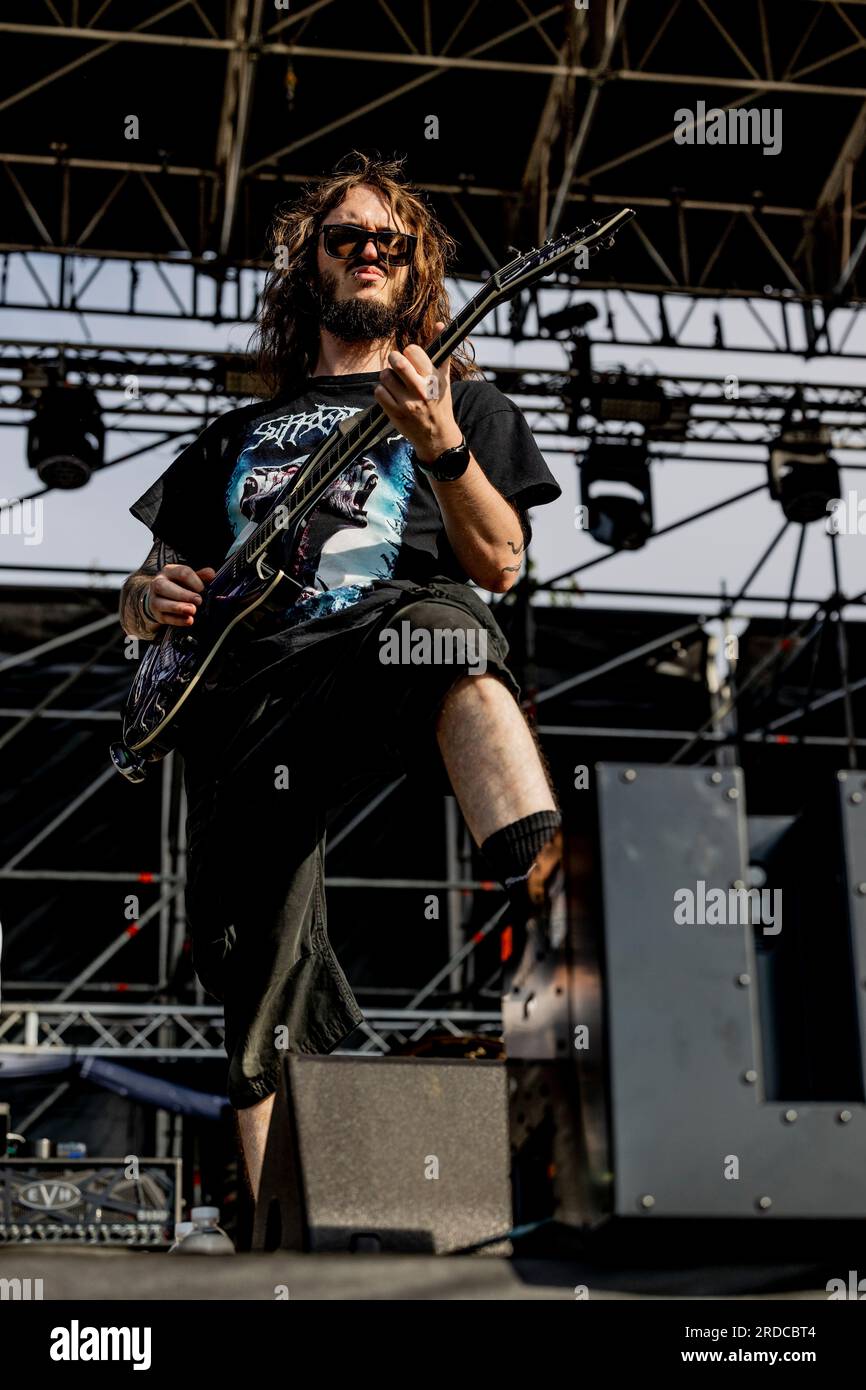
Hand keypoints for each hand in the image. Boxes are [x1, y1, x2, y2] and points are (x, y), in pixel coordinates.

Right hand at [147, 564, 215, 627]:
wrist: (162, 597)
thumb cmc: (180, 585)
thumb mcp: (190, 578)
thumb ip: (201, 576)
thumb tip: (211, 573)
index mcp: (169, 571)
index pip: (181, 572)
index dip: (194, 581)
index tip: (202, 589)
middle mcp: (158, 584)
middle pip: (164, 586)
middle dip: (182, 594)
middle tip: (198, 600)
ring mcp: (154, 600)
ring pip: (161, 603)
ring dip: (178, 607)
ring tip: (192, 610)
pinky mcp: (157, 614)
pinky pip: (165, 618)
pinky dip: (178, 620)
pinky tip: (188, 620)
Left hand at [373, 321, 462, 464]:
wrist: (437, 436)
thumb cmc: (440, 402)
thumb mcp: (444, 377)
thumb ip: (440, 351)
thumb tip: (439, 324)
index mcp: (433, 378)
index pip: (413, 351)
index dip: (409, 352)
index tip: (410, 358)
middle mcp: (421, 390)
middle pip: (396, 361)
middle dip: (393, 359)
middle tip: (396, 364)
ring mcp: (407, 403)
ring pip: (385, 376)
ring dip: (387, 376)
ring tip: (395, 383)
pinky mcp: (395, 414)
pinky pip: (379, 392)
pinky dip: (382, 391)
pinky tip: (391, 395)